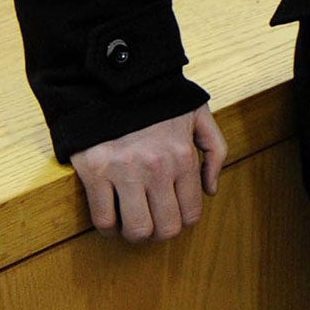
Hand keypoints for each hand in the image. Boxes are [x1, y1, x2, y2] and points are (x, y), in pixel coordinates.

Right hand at [70, 104, 226, 242]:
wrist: (114, 77)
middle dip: (161, 231)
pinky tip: (111, 218)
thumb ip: (214, 150)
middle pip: (165, 228)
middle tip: (154, 221)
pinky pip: (102, 218)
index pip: (191, 212)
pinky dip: (107, 227)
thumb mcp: (198, 113)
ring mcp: (125, 172)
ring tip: (133, 221)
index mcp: (182, 155)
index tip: (173, 213)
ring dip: (135, 233)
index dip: (183, 219)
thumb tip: (210, 190)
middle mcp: (157, 168)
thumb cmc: (158, 97)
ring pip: (136, 230)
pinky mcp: (95, 171)